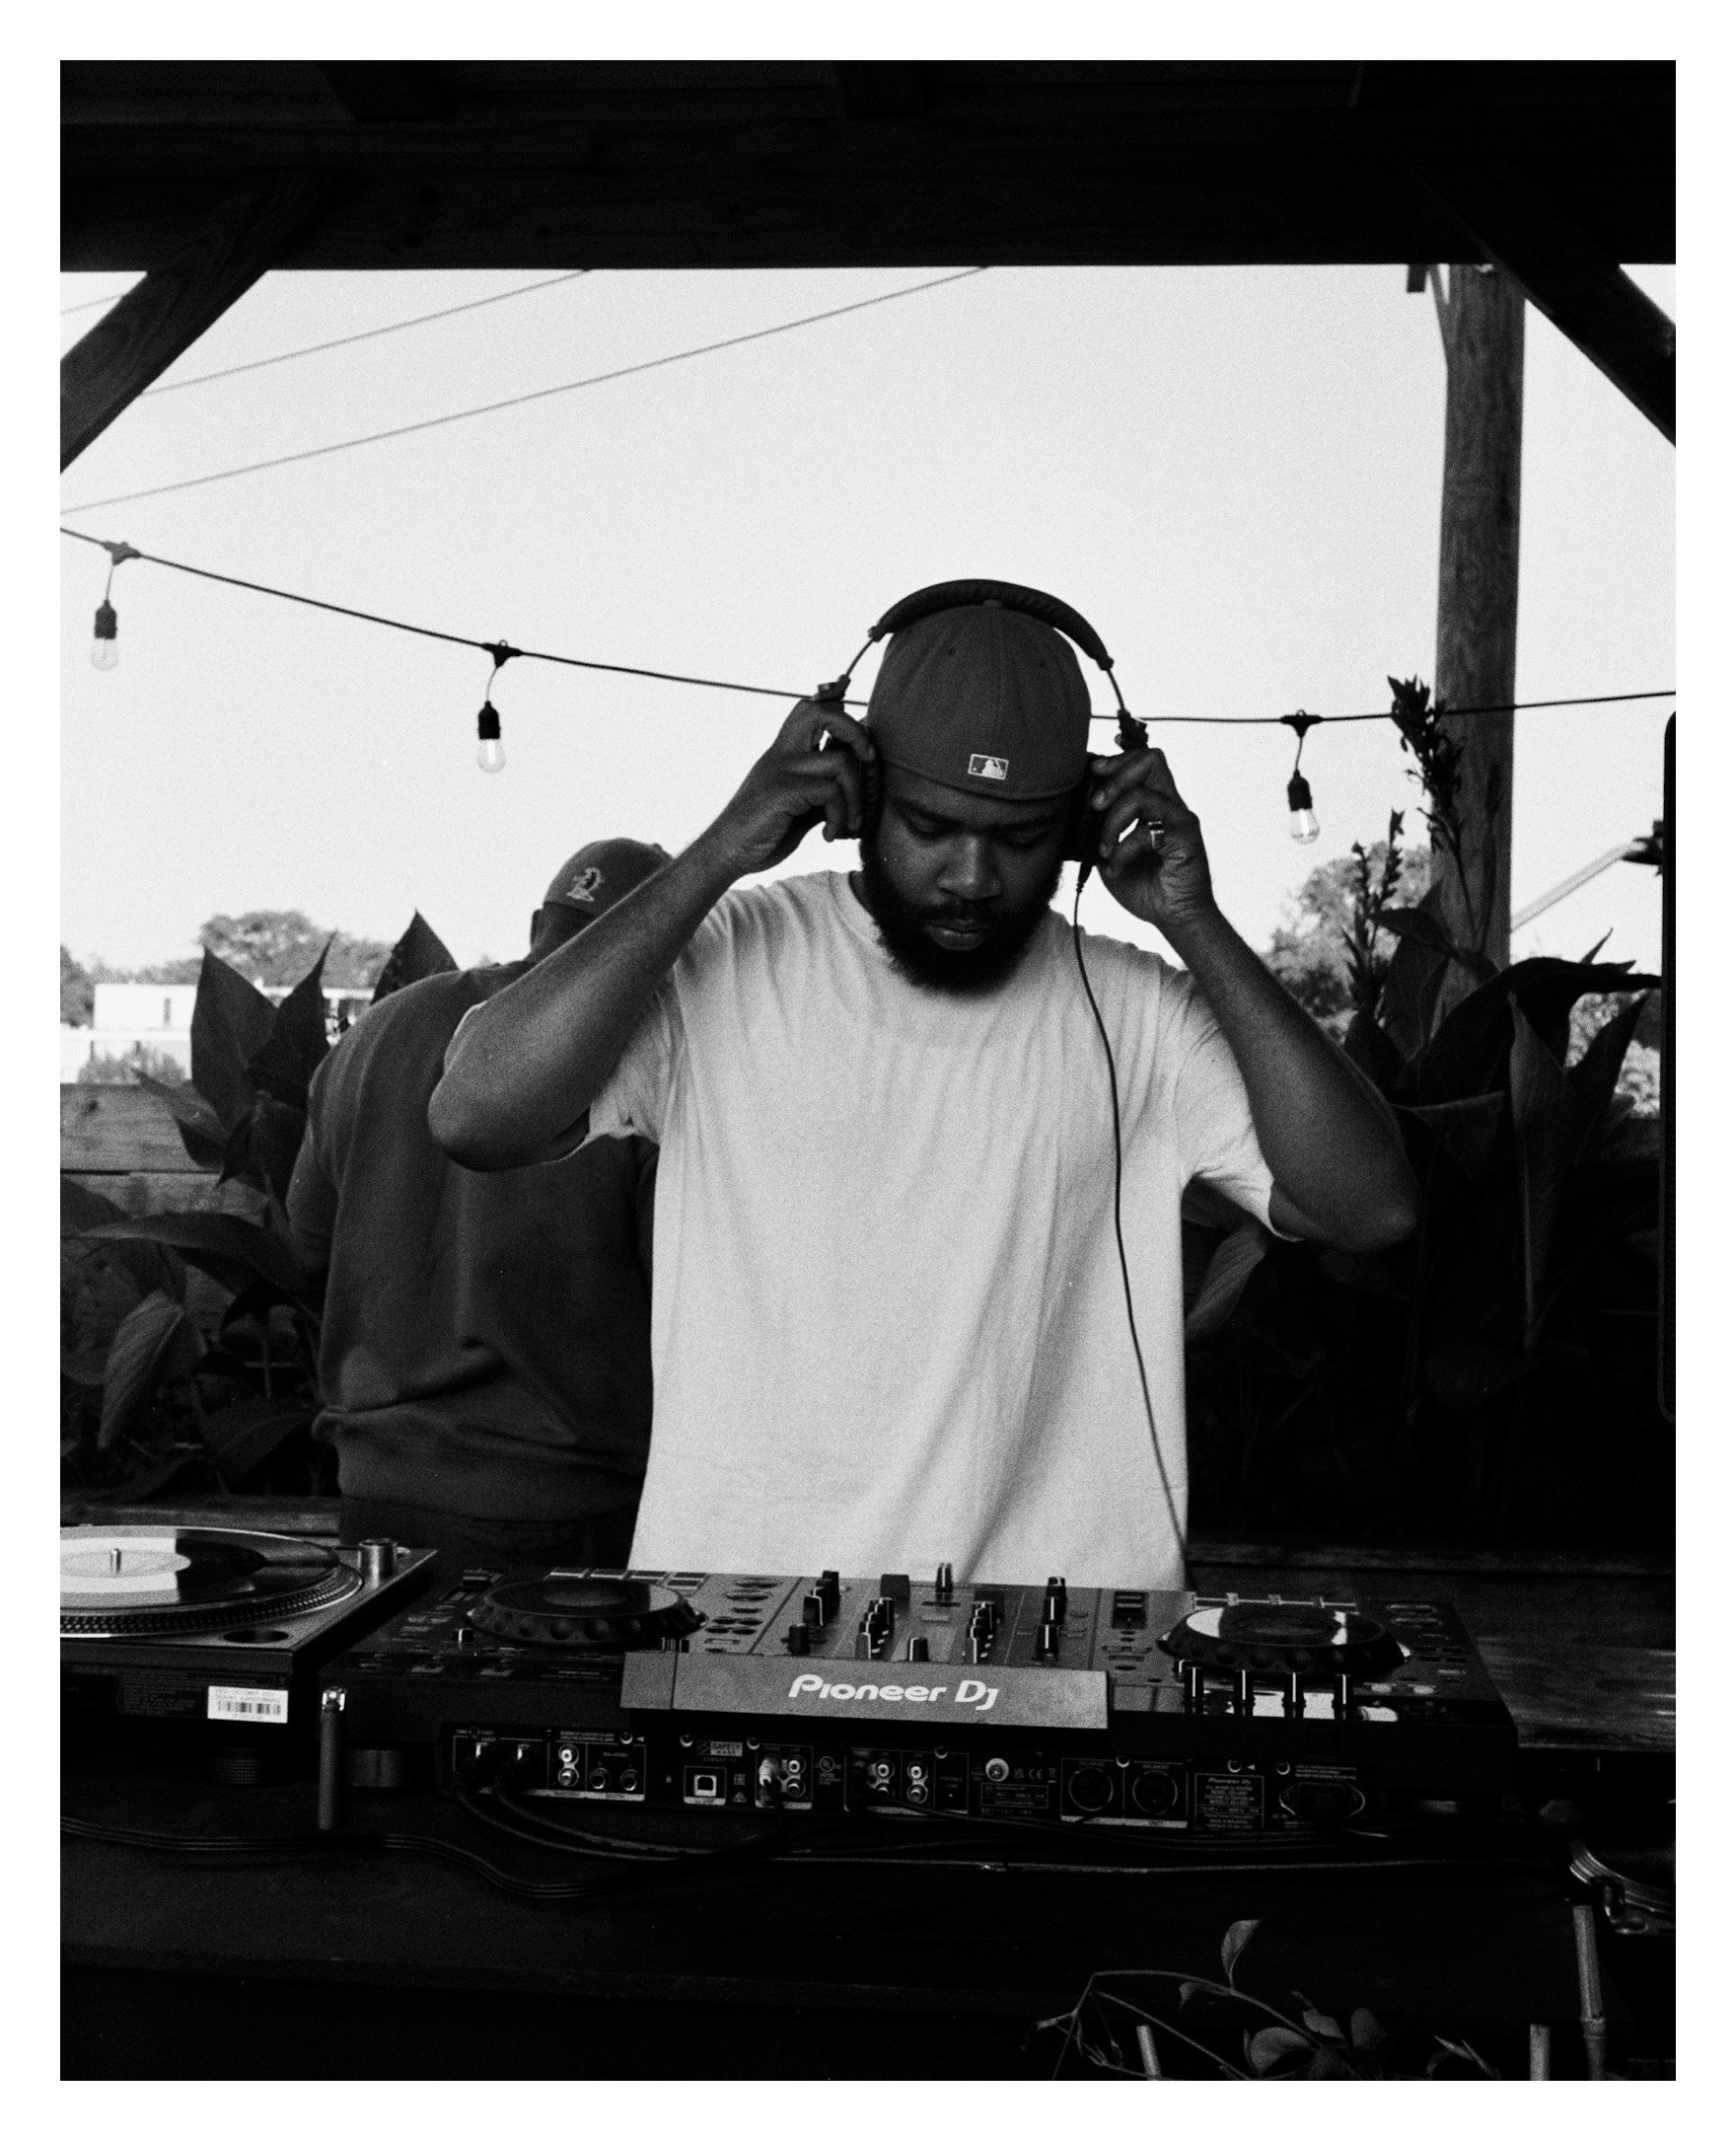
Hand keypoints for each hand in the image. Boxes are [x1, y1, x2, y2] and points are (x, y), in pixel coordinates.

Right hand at [705, 697, 876, 876]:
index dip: (843, 718)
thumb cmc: (763, 832)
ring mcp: (780, 770)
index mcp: (784, 752)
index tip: (862, 751)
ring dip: (857, 796)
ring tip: (849, 822)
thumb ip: (823, 790)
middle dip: (856, 733)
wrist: (726, 853)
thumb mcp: (800, 806)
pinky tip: (829, 835)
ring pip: (841, 761)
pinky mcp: (781, 792)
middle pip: (822, 712)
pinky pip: (830, 791)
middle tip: (867, 763)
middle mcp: (781, 754)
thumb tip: (860, 782)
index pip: (813, 710)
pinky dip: (839, 816)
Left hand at [1087, 745, 1216, 933]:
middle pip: (1151, 760)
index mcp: (1156, 804)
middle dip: (1115, 778)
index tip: (1094, 771)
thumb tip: (1076, 813)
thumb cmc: (1145, 886)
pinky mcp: (1185, 838)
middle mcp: (1170, 805)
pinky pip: (1146, 831)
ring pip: (1143, 793)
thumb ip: (1100, 830)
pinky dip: (1123, 848)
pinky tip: (1117, 867)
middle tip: (1096, 805)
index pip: (1143, 762)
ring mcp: (1180, 819)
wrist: (1174, 917)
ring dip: (1113, 820)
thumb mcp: (1110, 854)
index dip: (1117, 760)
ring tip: (1104, 848)